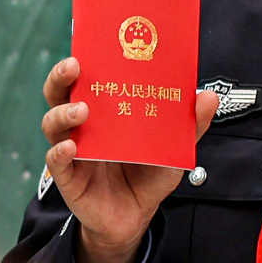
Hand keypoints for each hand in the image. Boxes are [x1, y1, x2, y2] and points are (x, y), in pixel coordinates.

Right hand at [41, 53, 222, 262]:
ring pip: (53, 123)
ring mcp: (72, 150)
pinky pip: (56, 161)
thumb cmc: (148, 176)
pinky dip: (60, 152)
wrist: (136, 218)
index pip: (85, 79)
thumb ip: (190, 125)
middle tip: (74, 67)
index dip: (81, 60)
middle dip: (61, 77)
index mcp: (103, 111)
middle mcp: (82, 126)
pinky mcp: (69, 177)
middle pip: (58, 94)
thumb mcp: (173, 148)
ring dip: (63, 113)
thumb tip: (208, 95)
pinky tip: (71, 148)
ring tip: (81, 110)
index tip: (87, 44)